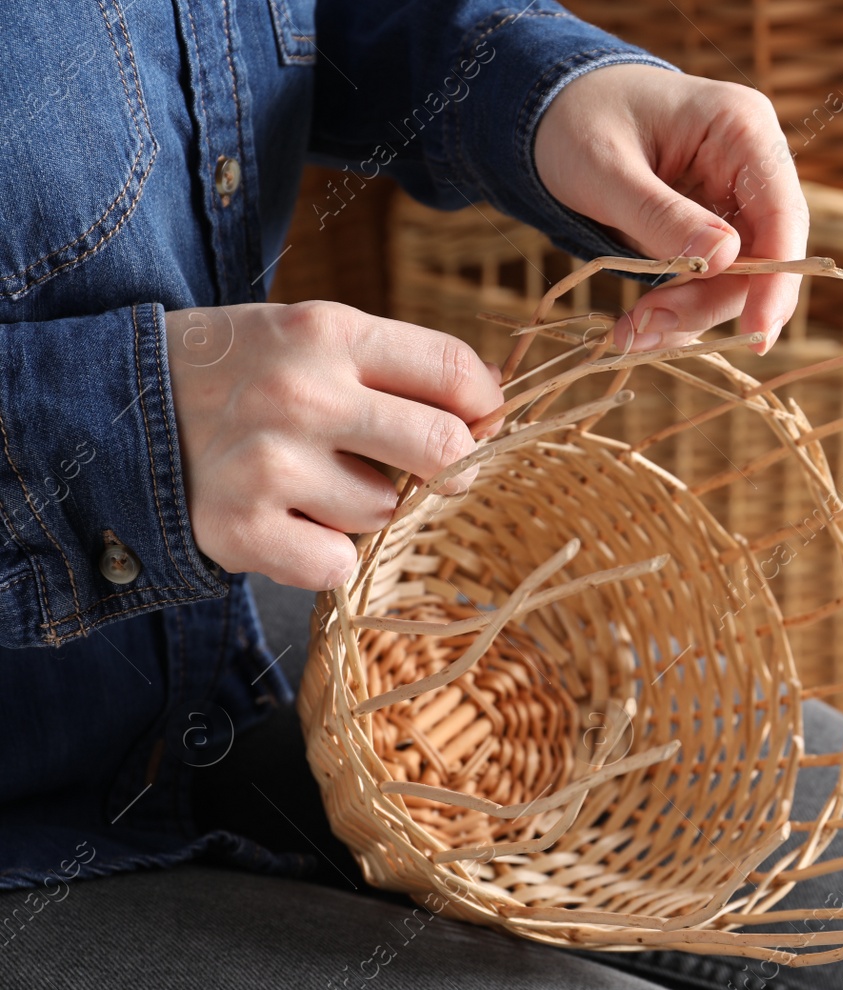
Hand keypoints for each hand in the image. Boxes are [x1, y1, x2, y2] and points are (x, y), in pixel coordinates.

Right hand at [165, 302, 502, 588]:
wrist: (109, 406)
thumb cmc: (237, 371)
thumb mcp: (310, 335)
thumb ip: (397, 363)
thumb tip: (493, 398)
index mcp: (327, 332)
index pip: (457, 374)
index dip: (486, 408)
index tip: (479, 423)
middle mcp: (301, 395)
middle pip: (447, 449)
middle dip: (453, 468)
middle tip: (429, 471)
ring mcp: (267, 465)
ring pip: (386, 512)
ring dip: (367, 507)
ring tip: (312, 479)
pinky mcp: (237, 529)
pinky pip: (337, 563)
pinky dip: (323, 553)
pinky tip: (286, 520)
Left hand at [534, 64, 806, 353]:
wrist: (552, 111)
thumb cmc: (577, 120)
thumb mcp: (606, 167)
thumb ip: (660, 214)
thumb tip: (723, 260)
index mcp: (741, 129)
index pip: (782, 213)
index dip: (778, 278)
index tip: (759, 334)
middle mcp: (751, 167)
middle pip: (764, 257)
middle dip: (711, 303)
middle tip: (650, 329)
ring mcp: (734, 202)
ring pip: (737, 281)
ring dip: (689, 315)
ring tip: (631, 333)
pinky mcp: (713, 232)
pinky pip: (711, 284)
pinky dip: (677, 311)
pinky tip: (636, 327)